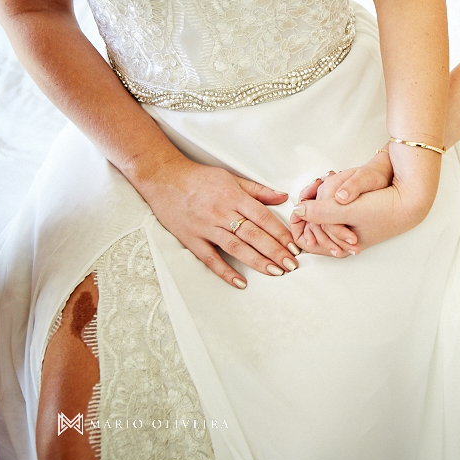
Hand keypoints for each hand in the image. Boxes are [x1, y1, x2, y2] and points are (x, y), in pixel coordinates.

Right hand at [133, 155, 300, 288]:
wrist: (164, 178)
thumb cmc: (199, 178)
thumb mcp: (231, 177)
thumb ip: (258, 190)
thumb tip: (283, 197)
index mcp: (234, 196)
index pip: (263, 217)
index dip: (281, 233)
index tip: (294, 246)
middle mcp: (221, 212)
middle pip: (253, 235)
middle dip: (275, 251)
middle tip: (291, 264)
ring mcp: (206, 227)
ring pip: (236, 247)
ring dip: (257, 261)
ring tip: (275, 272)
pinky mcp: (192, 239)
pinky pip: (210, 259)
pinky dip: (225, 272)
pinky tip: (240, 282)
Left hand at [291, 151, 393, 256]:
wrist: (412, 197)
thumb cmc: (385, 208)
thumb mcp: (349, 210)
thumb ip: (322, 212)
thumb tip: (298, 211)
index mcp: (341, 245)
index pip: (307, 241)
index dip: (299, 224)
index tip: (301, 203)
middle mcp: (343, 238)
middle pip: (312, 225)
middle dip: (311, 204)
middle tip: (316, 184)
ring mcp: (349, 225)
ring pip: (321, 212)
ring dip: (320, 196)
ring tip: (325, 181)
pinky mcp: (355, 211)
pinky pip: (332, 204)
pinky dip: (329, 192)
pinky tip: (335, 180)